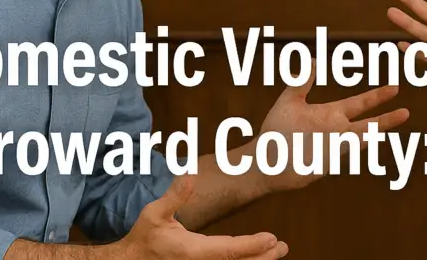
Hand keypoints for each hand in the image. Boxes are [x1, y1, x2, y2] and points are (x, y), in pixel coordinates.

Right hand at [114, 175, 287, 258]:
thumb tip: (188, 174)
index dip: (253, 245)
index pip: (230, 250)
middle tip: (282, 246)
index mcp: (193, 251)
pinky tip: (253, 258)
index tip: (272, 238)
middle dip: (263, 256)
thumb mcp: (155, 213)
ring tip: (275, 252)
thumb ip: (174, 196)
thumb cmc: (143, 237)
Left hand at [256, 62, 409, 191]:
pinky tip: (370, 138)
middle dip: (387, 117)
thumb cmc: (275, 131)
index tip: (394, 87)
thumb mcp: (290, 100)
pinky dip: (359, 145)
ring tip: (398, 122)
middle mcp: (337, 130)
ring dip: (379, 131)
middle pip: (369, 123)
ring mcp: (334, 147)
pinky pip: (347, 152)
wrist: (263, 158)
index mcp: (331, 114)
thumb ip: (303, 80)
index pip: (360, 103)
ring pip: (363, 138)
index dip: (377, 96)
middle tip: (407, 110)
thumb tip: (315, 59)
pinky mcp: (328, 162)